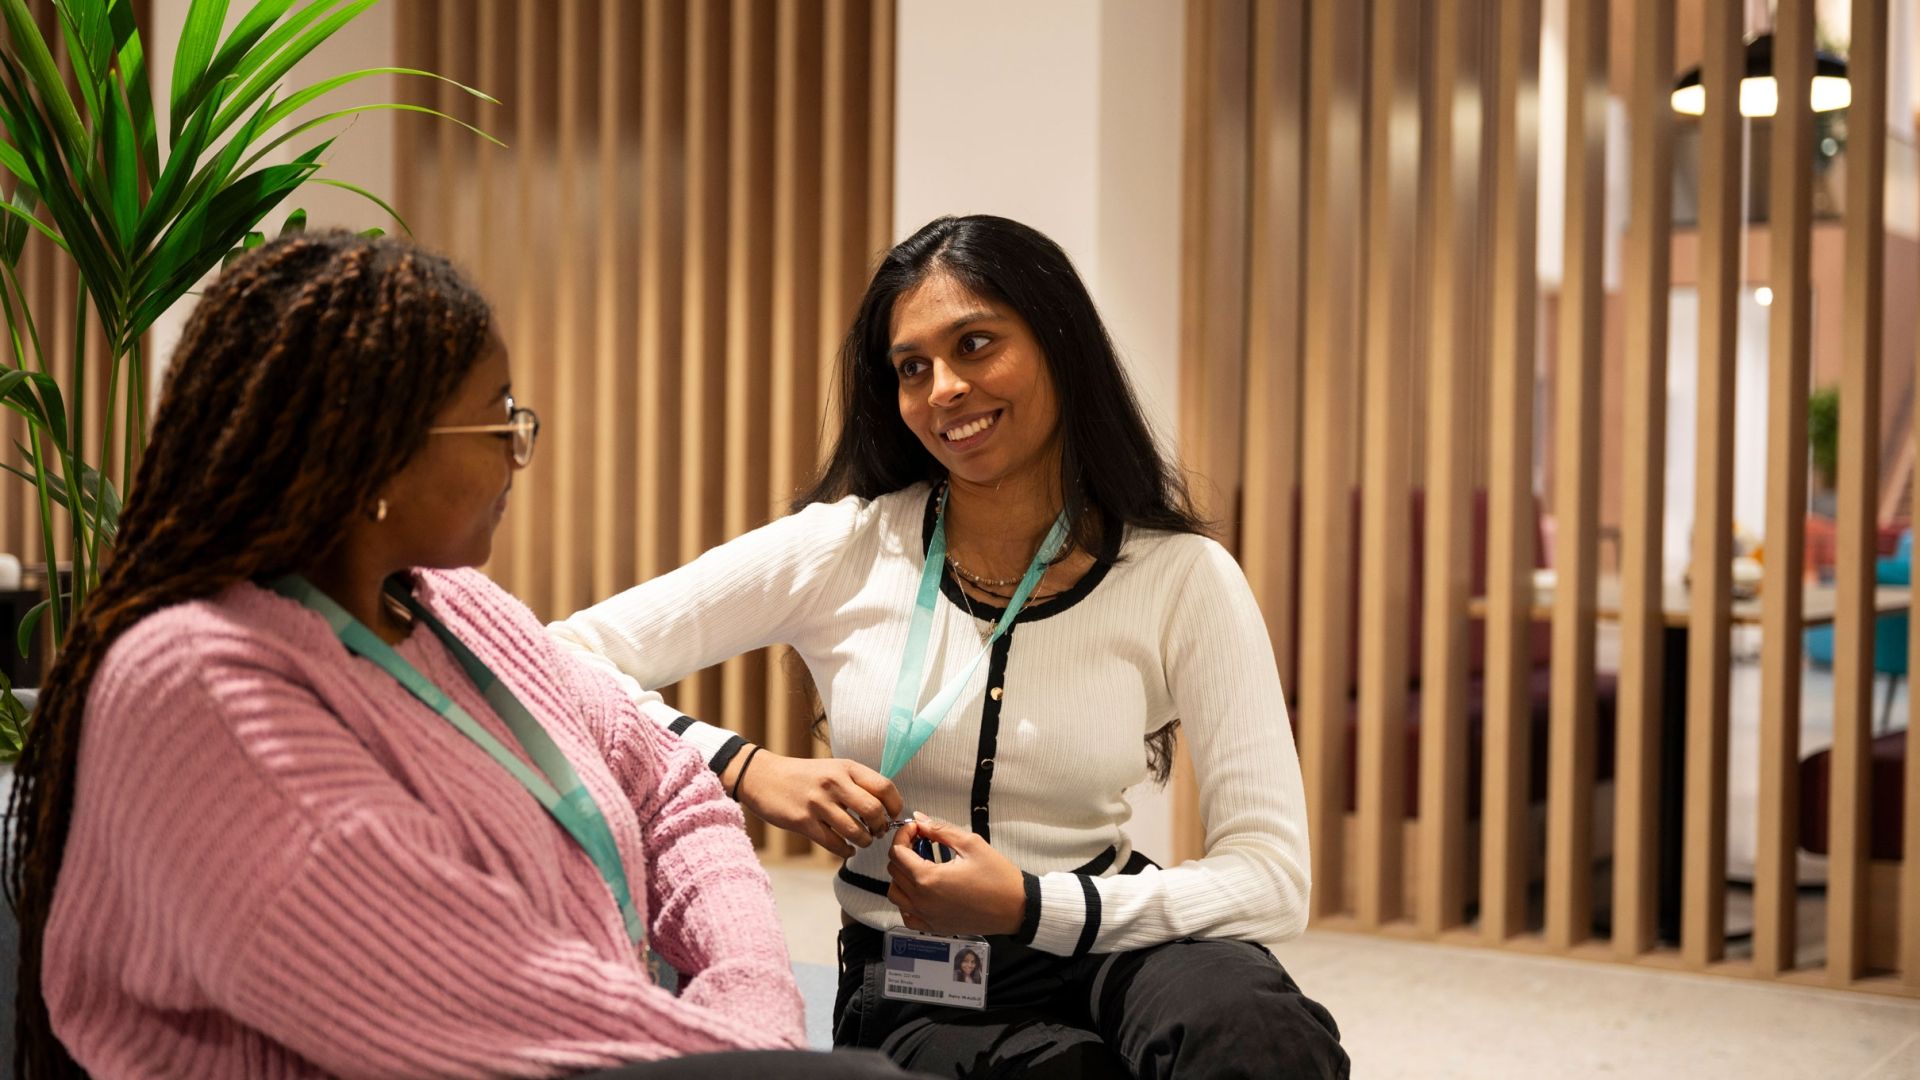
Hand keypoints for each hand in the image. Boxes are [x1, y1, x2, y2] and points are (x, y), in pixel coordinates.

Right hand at [732, 752, 902, 858]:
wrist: (762, 776)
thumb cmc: (803, 775)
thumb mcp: (832, 768)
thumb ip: (856, 783)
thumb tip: (885, 806)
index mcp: (846, 767)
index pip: (885, 787)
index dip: (895, 805)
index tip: (893, 815)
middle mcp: (834, 783)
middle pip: (874, 811)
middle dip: (881, 827)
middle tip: (878, 831)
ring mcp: (818, 803)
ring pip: (856, 832)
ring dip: (865, 841)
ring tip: (863, 840)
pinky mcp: (803, 822)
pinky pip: (834, 844)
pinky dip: (846, 851)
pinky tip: (847, 849)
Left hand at [886, 813, 1026, 936]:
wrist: (1017, 907)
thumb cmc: (999, 878)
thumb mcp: (971, 844)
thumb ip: (940, 830)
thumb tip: (920, 819)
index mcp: (929, 880)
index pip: (898, 853)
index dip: (904, 835)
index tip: (917, 828)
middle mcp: (923, 901)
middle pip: (894, 871)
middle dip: (904, 851)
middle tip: (922, 841)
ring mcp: (927, 917)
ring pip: (896, 894)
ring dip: (902, 876)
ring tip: (922, 864)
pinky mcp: (935, 927)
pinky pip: (907, 915)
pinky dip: (907, 901)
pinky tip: (923, 889)